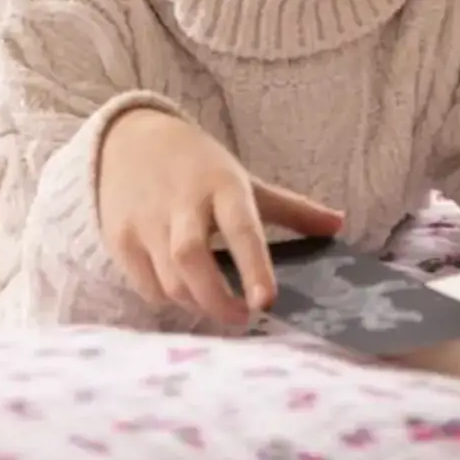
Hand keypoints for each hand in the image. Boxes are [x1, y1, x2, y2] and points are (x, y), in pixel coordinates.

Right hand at [97, 107, 342, 325]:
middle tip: (244, 318)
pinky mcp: (119, 238)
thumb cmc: (199, 166)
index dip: (254, 265)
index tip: (267, 301)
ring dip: (196, 304)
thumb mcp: (245, 180)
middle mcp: (181, 202)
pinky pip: (146, 286)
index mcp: (221, 184)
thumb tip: (340, 224)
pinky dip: (168, 300)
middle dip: (218, 299)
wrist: (129, 141)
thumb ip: (292, 209)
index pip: (241, 226)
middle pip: (193, 259)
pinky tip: (184, 294)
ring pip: (170, 279)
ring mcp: (145, 220)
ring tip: (217, 306)